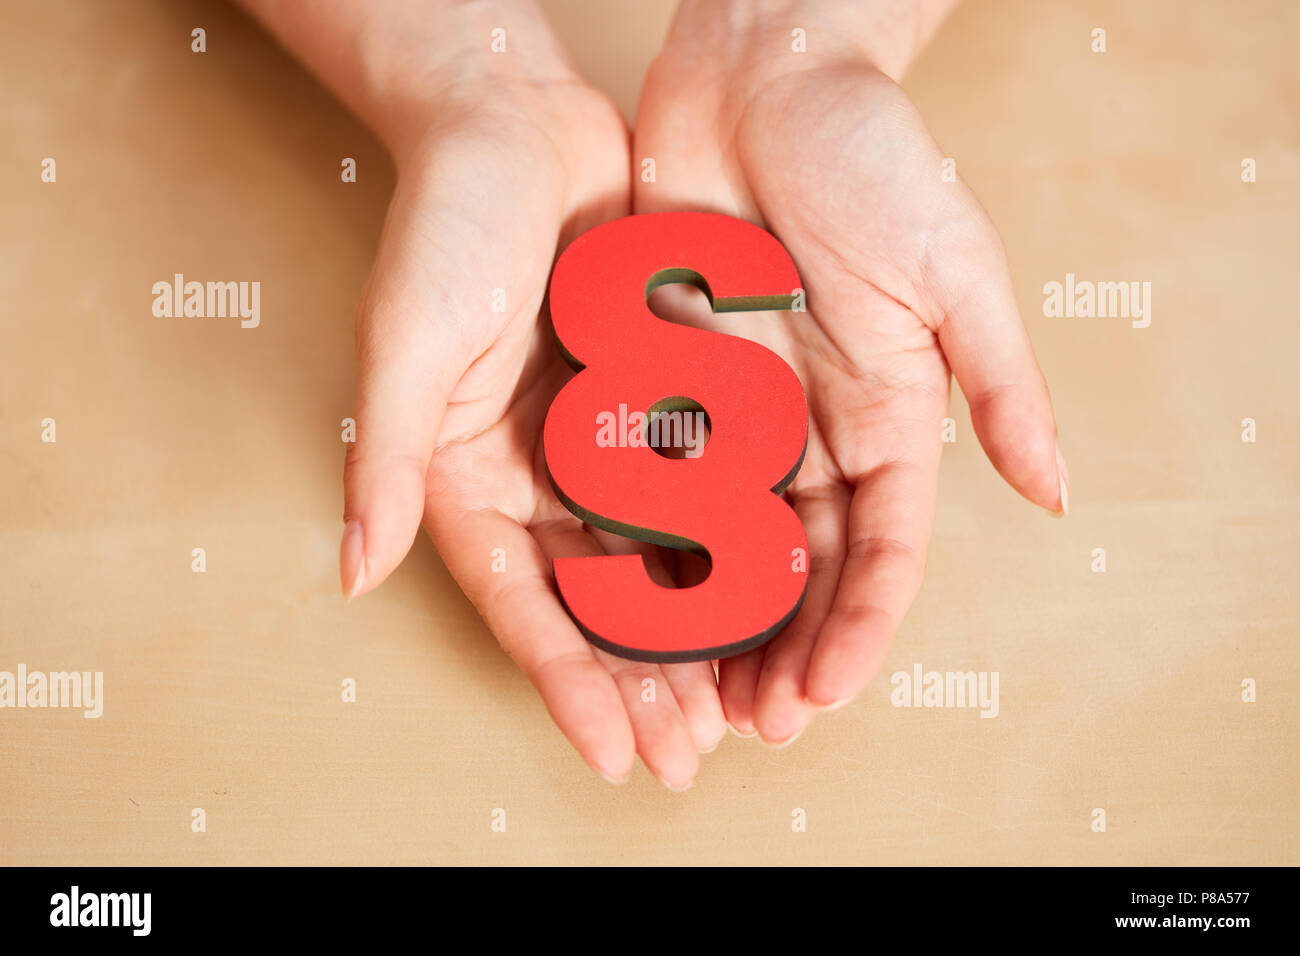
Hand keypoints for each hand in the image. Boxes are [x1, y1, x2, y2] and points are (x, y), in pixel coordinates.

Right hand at [339, 67, 726, 787]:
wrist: (518, 124)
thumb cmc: (446, 227)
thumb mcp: (405, 345)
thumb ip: (385, 460)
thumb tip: (353, 571)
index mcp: (467, 477)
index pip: (519, 602)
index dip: (565, 682)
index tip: (611, 753)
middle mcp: (535, 473)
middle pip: (593, 601)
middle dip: (640, 681)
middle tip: (689, 754)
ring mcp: (600, 442)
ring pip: (656, 560)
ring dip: (694, 634)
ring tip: (737, 705)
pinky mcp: (656, 401)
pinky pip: (700, 485)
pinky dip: (732, 543)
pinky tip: (775, 597)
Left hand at [632, 0, 1066, 742]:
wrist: (762, 70)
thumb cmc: (869, 153)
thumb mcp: (952, 267)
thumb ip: (997, 382)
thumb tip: (1053, 493)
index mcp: (888, 412)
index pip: (881, 547)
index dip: (857, 626)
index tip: (824, 694)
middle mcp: (813, 425)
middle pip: (799, 566)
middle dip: (781, 647)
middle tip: (750, 724)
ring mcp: (738, 408)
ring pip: (724, 541)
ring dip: (712, 620)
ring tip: (690, 693)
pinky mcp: (670, 375)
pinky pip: (655, 473)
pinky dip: (646, 542)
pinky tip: (624, 598)